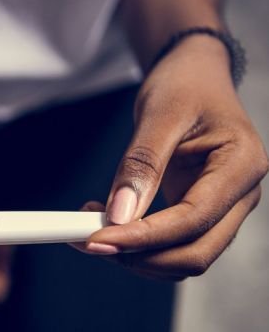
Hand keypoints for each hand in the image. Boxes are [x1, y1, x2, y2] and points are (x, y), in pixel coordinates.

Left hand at [81, 36, 267, 280]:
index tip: (98, 239)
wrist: (194, 74)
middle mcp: (240, 195)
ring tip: (93, 229)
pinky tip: (109, 223)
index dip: (144, 237)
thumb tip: (119, 214)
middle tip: (89, 242)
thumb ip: (142, 165)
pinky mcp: (201, 211)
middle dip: (141, 257)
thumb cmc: (185, 85)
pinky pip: (173, 243)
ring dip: (138, 256)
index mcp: (242, 166)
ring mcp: (223, 207)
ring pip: (184, 257)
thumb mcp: (160, 114)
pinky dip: (140, 244)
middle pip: (196, 252)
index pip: (194, 220)